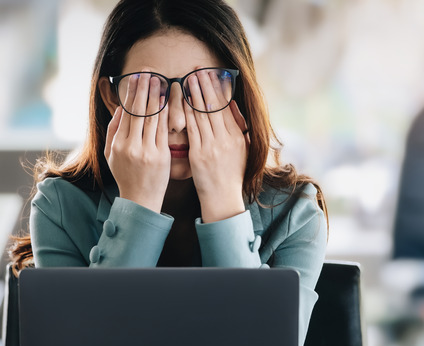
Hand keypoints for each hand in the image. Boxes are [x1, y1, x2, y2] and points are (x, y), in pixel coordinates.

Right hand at [104, 72, 169, 212]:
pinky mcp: (161, 156)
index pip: (126, 113)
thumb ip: (113, 130)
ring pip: (151, 118)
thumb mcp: (110, 154)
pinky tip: (168, 101)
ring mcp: (146, 151)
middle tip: (148, 71)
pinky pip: (163, 130)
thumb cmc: (126, 175)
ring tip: (159, 80)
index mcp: (117, 144)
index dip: (132, 93)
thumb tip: (120, 109)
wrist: (140, 199)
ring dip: (156, 96)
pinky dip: (165, 114)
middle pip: (138, 111)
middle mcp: (130, 146)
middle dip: (144, 89)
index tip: (137, 77)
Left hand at [184, 69, 249, 221]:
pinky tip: (181, 101)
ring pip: (203, 114)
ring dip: (195, 94)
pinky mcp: (200, 154)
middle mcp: (226, 139)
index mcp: (237, 136)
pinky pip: (192, 129)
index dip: (218, 88)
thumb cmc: (231, 175)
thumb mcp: (242, 149)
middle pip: (214, 106)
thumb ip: (238, 126)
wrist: (224, 199)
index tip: (211, 73)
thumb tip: (233, 105)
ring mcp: (213, 146)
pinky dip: (187, 113)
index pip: (226, 106)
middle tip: (198, 68)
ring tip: (189, 78)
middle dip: (205, 85)